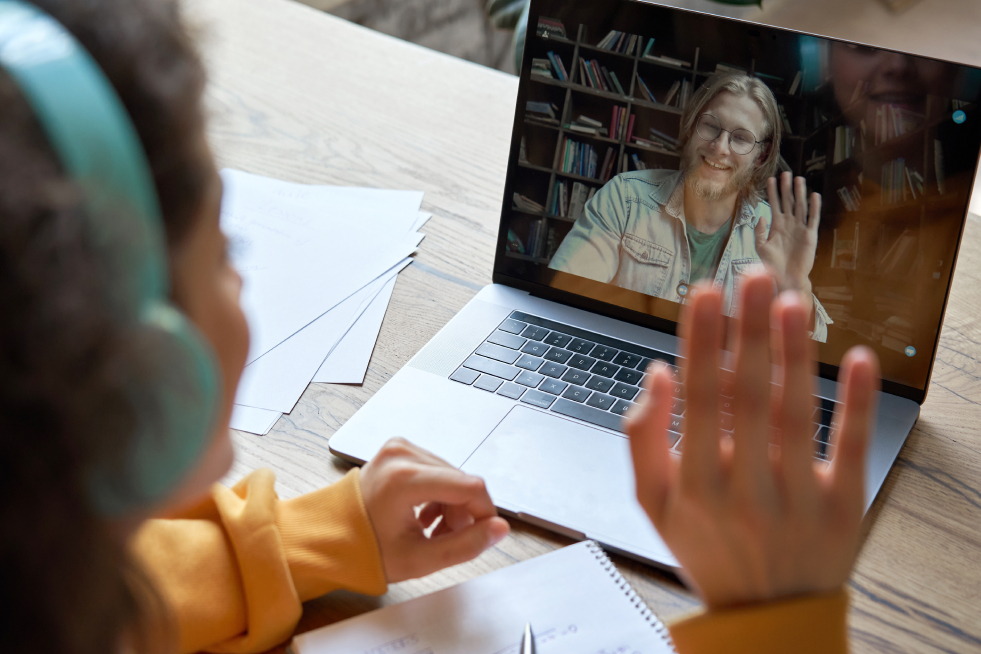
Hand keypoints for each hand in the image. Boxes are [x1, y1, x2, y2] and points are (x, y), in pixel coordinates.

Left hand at [359, 438, 509, 582]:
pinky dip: (438, 492)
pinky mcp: (399, 448)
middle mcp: (402, 454)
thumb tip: (499, 530)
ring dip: (451, 503)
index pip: (470, 486)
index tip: (484, 533)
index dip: (485, 512)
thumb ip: (466, 545)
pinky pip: (436, 469)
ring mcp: (399, 448)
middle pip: (461, 480)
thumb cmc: (366, 549)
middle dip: (464, 512)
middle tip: (445, 538)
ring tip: (432, 529)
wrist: (330, 537)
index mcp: (404, 479)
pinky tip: (425, 514)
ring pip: (451, 475)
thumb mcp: (420, 559)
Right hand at [626, 273, 878, 607]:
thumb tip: (656, 373)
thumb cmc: (706, 545)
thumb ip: (642, 439)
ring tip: (790, 303)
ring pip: (796, 415)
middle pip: (748, 397)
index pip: (698, 400)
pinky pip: (852, 448)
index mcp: (694, 485)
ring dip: (794, 354)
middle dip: (749, 332)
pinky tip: (858, 358)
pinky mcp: (843, 506)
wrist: (766, 613)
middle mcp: (744, 490)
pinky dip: (857, 402)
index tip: (704, 294)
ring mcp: (797, 499)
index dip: (701, 342)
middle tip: (752, 277)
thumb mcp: (653, 503)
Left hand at [756, 171, 820, 297]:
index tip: (770, 179)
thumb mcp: (761, 247)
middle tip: (786, 173)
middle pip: (788, 202)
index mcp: (777, 226)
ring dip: (800, 193)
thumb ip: (760, 232)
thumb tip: (761, 217)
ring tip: (799, 179)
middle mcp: (789, 224)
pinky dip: (814, 207)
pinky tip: (814, 196)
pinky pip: (812, 219)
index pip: (774, 204)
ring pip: (800, 207)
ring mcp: (800, 229)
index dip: (772, 192)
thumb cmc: (772, 264)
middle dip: (786, 188)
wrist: (786, 277)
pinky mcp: (810, 235)